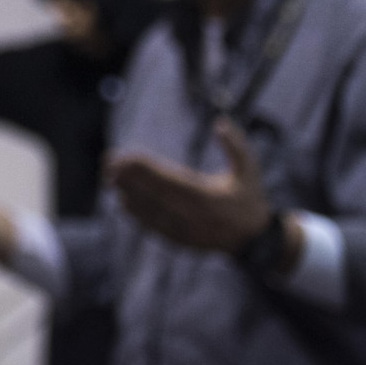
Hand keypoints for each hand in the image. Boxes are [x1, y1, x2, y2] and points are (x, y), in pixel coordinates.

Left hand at [107, 118, 291, 261]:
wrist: (256, 241)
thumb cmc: (250, 199)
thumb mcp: (250, 170)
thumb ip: (236, 146)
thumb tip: (221, 122)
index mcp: (209, 198)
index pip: (171, 180)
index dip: (147, 169)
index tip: (127, 155)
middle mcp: (195, 216)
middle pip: (155, 195)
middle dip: (131, 178)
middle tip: (109, 163)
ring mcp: (187, 231)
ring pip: (151, 212)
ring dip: (129, 195)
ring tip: (110, 178)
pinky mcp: (182, 242)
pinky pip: (156, 228)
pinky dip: (138, 216)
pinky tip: (123, 201)